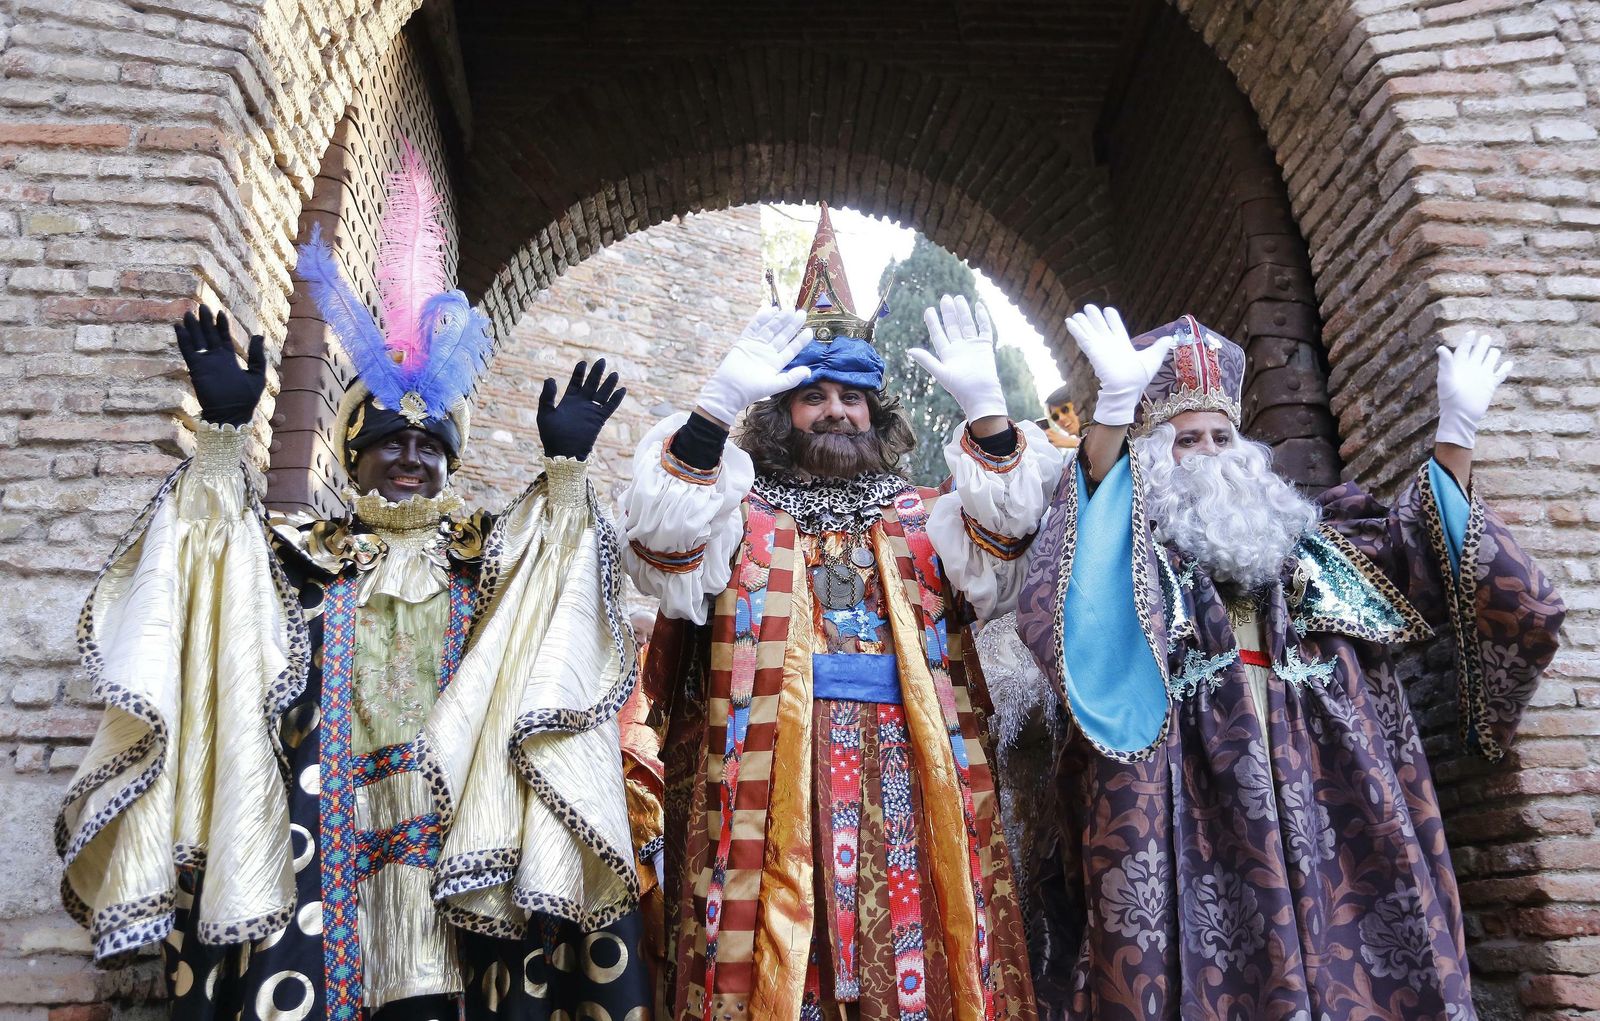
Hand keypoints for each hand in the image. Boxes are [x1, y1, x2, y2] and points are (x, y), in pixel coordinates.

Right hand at [175, 304, 265, 425]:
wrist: (231, 414)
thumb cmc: (246, 399)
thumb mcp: (257, 374)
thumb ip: (257, 355)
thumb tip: (259, 335)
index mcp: (229, 359)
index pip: (223, 338)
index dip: (221, 325)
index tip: (220, 313)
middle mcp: (215, 359)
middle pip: (209, 336)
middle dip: (205, 322)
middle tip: (202, 307)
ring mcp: (205, 363)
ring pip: (197, 341)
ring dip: (192, 328)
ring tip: (188, 313)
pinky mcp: (196, 369)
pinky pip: (188, 351)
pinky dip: (183, 339)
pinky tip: (178, 327)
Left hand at [538, 359, 625, 459]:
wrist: (564, 453)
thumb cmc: (551, 436)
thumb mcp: (545, 414)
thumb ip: (546, 396)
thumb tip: (550, 378)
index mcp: (568, 401)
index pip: (575, 382)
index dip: (579, 372)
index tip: (583, 362)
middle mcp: (581, 404)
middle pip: (591, 384)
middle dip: (596, 373)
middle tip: (602, 360)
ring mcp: (591, 411)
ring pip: (602, 393)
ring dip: (608, 384)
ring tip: (614, 373)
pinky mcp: (598, 420)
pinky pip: (609, 407)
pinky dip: (616, 399)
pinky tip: (622, 389)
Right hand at [695, 306, 812, 425]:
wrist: (730, 390)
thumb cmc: (751, 391)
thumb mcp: (775, 385)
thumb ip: (792, 378)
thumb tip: (808, 371)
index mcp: (776, 363)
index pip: (791, 349)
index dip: (800, 340)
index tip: (810, 331)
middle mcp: (767, 353)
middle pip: (782, 336)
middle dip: (792, 325)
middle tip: (801, 313)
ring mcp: (756, 346)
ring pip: (770, 329)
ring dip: (779, 319)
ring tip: (789, 309)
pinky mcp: (744, 342)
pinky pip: (753, 328)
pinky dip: (760, 319)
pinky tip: (769, 311)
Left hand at [909, 294, 1007, 423]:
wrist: (981, 395)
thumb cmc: (960, 388)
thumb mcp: (941, 373)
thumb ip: (926, 360)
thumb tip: (909, 351)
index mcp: (947, 354)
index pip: (938, 334)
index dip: (933, 322)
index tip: (928, 310)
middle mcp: (959, 348)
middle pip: (953, 326)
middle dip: (949, 312)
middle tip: (945, 297)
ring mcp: (973, 346)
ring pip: (967, 324)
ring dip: (963, 312)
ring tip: (958, 297)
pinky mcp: (985, 347)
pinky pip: (984, 328)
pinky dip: (982, 317)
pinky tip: (978, 305)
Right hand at [1064, 305, 1174, 426]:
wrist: (1125, 388)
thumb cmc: (1137, 377)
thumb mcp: (1152, 359)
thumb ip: (1159, 348)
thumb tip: (1170, 338)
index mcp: (1122, 345)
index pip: (1116, 328)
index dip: (1112, 319)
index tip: (1108, 310)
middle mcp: (1109, 345)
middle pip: (1100, 327)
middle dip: (1095, 317)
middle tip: (1089, 307)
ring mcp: (1100, 347)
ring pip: (1089, 331)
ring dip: (1083, 322)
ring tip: (1076, 314)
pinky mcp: (1092, 350)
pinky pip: (1082, 337)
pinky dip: (1075, 329)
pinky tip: (1069, 321)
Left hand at [1435, 331, 1511, 448]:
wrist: (1460, 416)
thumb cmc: (1449, 399)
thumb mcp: (1446, 379)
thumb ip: (1446, 363)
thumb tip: (1441, 348)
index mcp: (1459, 366)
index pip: (1463, 349)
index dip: (1467, 341)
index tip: (1472, 332)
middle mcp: (1471, 369)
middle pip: (1478, 352)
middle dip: (1482, 344)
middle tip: (1485, 337)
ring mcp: (1481, 376)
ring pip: (1490, 361)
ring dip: (1493, 355)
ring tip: (1494, 350)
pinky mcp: (1490, 385)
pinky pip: (1500, 374)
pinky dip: (1505, 369)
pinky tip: (1508, 363)